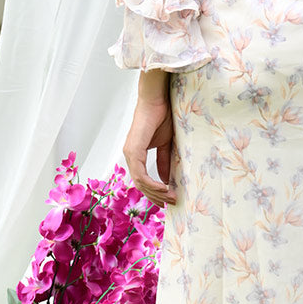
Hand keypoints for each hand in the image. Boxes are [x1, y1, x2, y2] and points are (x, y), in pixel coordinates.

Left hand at [122, 92, 176, 207]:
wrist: (157, 100)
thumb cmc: (162, 116)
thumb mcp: (166, 144)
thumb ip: (165, 162)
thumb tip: (168, 180)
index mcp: (136, 154)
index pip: (143, 180)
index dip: (155, 191)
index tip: (169, 198)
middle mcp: (130, 156)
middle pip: (141, 185)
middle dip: (157, 196)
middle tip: (172, 203)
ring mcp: (130, 154)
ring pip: (140, 182)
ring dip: (156, 192)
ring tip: (172, 197)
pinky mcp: (133, 151)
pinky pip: (141, 174)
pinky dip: (153, 184)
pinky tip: (165, 188)